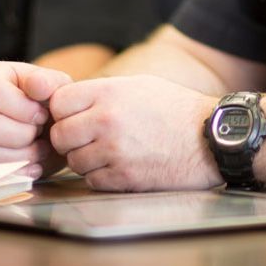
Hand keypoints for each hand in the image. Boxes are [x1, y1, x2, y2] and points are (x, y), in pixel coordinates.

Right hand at [0, 61, 72, 178]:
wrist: (58, 130)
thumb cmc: (55, 102)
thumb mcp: (59, 86)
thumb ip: (49, 82)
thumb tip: (35, 83)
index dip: (20, 106)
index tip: (43, 113)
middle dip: (22, 133)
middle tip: (41, 130)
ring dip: (23, 153)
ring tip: (42, 147)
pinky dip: (19, 171)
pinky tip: (36, 164)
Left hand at [46, 74, 221, 190]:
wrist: (207, 137)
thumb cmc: (175, 108)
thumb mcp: (140, 85)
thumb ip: (103, 92)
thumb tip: (70, 102)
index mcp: (110, 93)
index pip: (58, 102)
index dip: (64, 110)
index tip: (75, 114)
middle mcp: (107, 121)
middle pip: (59, 135)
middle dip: (71, 138)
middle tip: (90, 136)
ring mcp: (113, 151)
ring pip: (73, 161)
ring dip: (86, 158)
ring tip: (111, 149)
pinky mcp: (121, 178)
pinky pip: (91, 180)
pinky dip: (102, 175)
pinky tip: (122, 163)